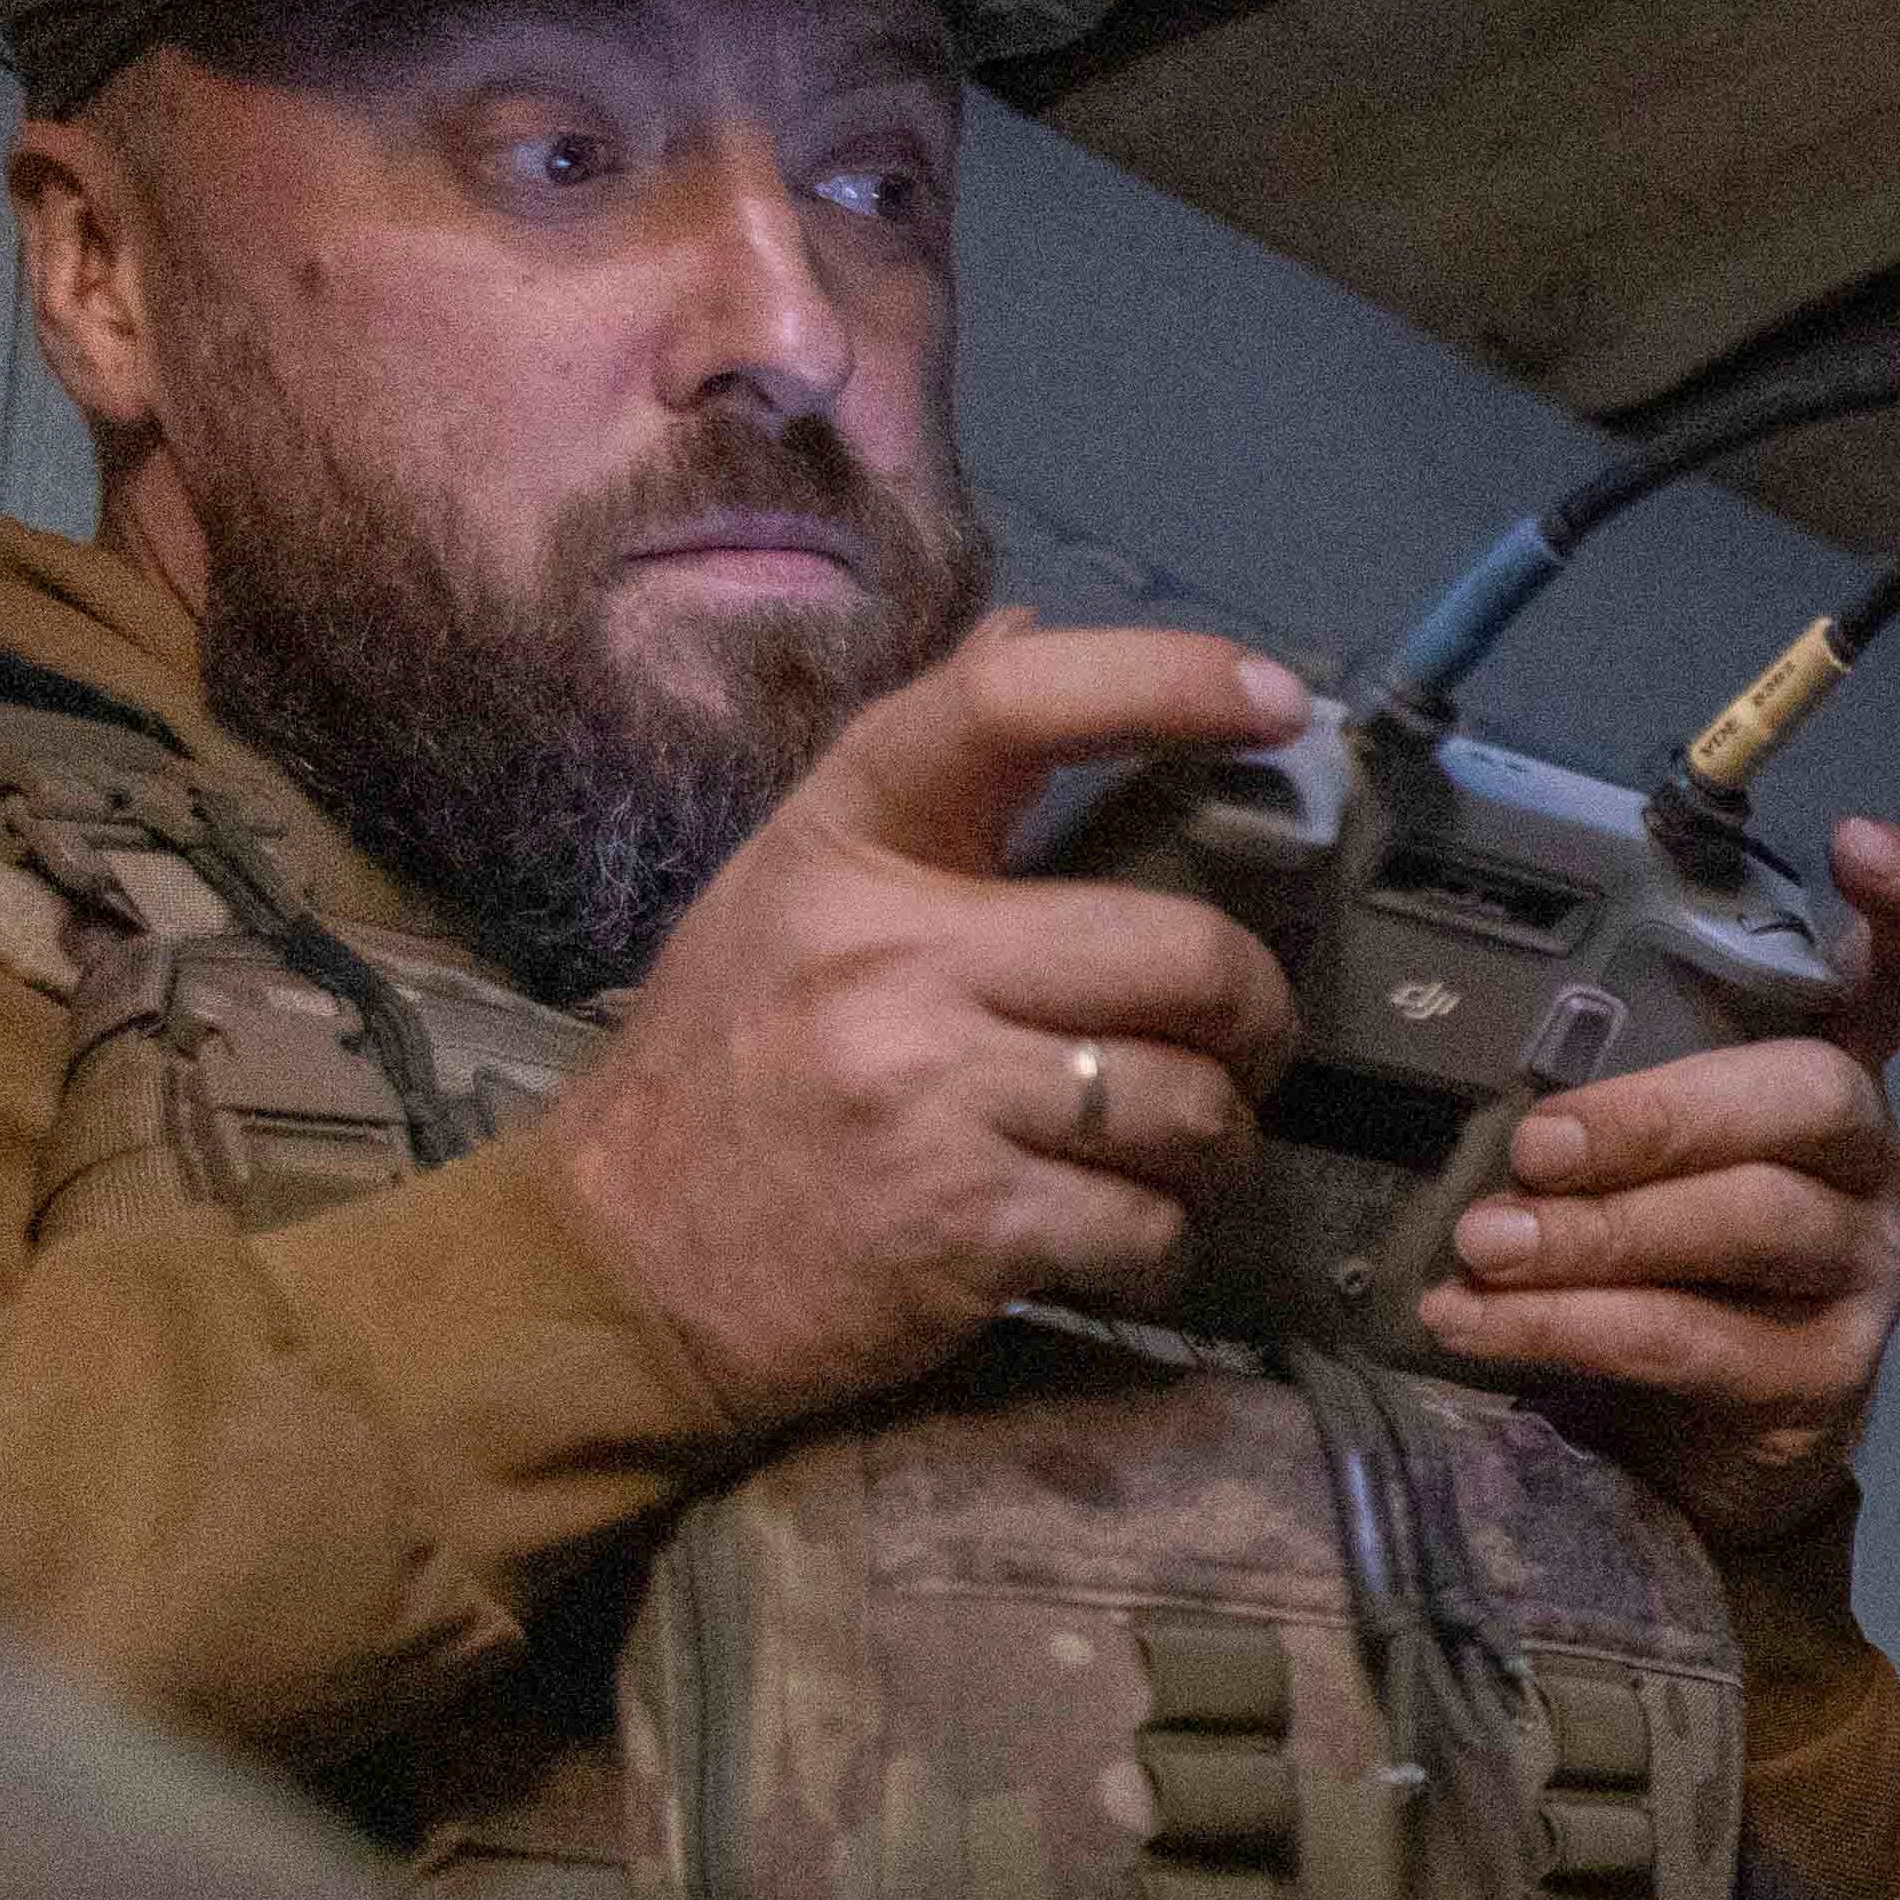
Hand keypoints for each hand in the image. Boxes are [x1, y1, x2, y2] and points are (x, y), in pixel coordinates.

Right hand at [540, 618, 1309, 1427]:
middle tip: (1241, 1043)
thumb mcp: (785, 888)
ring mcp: (929, 1093)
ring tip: (1168, 1154)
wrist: (623, 1270)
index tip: (1277, 699)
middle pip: (1182, 951)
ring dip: (1214, 1144)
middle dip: (1254, 1013)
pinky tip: (1112, 1238)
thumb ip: (918, 778)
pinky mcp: (966, 1230)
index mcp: (843, 846)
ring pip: (1189, 1103)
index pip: (1009, 708)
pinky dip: (1160, 1243)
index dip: (1163, 680)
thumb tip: (1029, 628)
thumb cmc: (724, 1067)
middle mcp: (888, 956)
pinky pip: (1149, 1224)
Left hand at [1415, 814, 1899, 1545]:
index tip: (1856, 843)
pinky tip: (1475, 1325)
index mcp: (1835, 1073)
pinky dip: (1570, 1328)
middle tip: (1535, 1145)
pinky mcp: (1825, 1373)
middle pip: (1815, 1095)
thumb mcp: (1643, 1152)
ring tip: (1482, 1244)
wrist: (1701, 1451)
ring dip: (1599, 1232)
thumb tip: (1440, 1017)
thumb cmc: (1660, 1259)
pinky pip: (1695, 1338)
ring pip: (1754, 1220)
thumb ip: (1604, 1079)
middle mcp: (1873, 1162)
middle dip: (1662, 1112)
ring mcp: (1864, 1270)